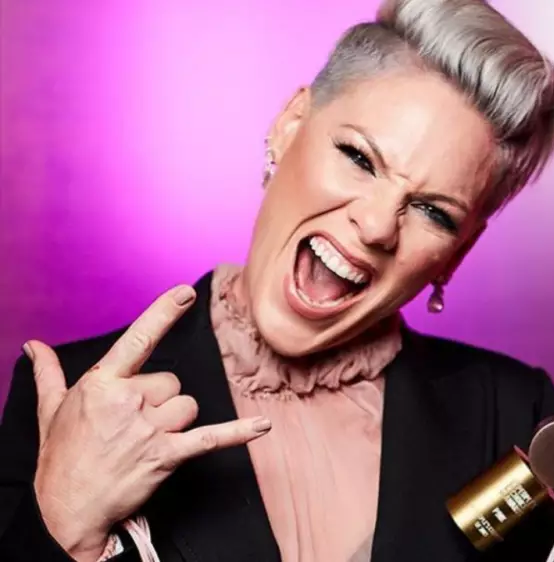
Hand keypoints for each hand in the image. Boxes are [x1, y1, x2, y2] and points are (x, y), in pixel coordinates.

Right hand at [27, 286, 271, 560]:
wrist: (65, 509)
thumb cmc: (61, 458)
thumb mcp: (50, 411)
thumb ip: (49, 374)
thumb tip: (34, 346)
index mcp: (102, 384)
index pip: (138, 340)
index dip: (162, 314)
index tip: (184, 293)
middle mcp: (128, 401)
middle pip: (171, 383)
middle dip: (159, 402)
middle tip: (132, 426)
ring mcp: (148, 430)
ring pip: (188, 406)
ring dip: (175, 422)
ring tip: (146, 441)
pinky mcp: (166, 456)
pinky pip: (210, 438)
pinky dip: (238, 433)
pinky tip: (263, 426)